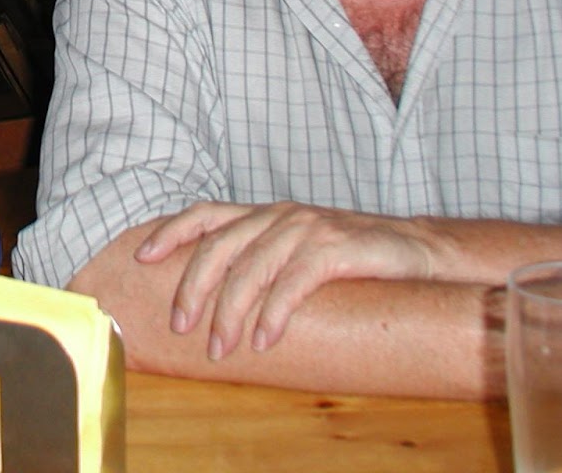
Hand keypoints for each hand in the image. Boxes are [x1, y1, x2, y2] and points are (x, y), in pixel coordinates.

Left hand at [134, 201, 446, 359]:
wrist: (419, 251)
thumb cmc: (353, 257)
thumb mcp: (299, 249)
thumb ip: (262, 258)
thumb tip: (216, 294)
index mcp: (267, 214)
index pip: (207, 214)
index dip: (172, 232)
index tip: (142, 257)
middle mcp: (281, 215)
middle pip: (221, 246)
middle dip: (195, 288)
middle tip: (182, 326)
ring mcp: (308, 229)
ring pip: (252, 268)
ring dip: (232, 312)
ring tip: (222, 347)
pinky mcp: (336, 249)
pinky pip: (294, 282)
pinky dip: (275, 313)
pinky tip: (265, 339)